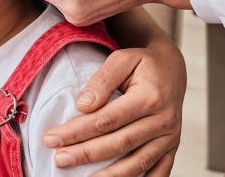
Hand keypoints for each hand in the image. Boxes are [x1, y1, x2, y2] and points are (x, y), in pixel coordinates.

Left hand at [45, 40, 185, 176]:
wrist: (172, 69)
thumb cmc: (142, 63)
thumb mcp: (122, 59)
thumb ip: (102, 80)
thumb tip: (82, 106)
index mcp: (149, 97)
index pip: (106, 120)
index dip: (77, 131)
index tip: (51, 138)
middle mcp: (163, 121)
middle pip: (119, 143)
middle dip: (86, 154)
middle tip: (59, 160)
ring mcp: (170, 137)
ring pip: (138, 163)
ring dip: (109, 176)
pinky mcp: (172, 148)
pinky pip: (158, 172)